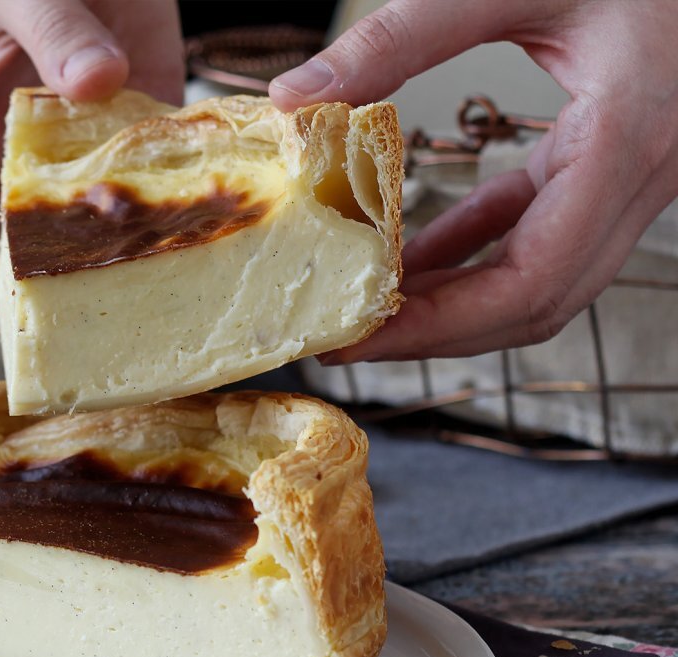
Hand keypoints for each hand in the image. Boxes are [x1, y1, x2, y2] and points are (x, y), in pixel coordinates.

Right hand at [0, 0, 183, 314]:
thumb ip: (53, 29)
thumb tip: (94, 81)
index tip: (31, 318)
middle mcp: (19, 171)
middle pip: (29, 266)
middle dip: (64, 297)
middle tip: (114, 321)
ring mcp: (78, 161)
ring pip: (92, 242)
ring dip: (125, 266)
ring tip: (166, 290)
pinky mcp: (133, 139)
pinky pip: (148, 193)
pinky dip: (172, 215)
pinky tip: (203, 232)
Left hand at [269, 0, 677, 361]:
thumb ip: (403, 35)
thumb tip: (298, 94)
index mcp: (623, 143)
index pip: (530, 285)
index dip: (439, 328)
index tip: (359, 340)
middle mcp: (640, 174)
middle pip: (534, 302)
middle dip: (436, 332)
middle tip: (347, 339)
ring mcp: (632, 172)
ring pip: (538, 276)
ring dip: (451, 298)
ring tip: (364, 305)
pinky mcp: (609, 157)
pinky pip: (538, 230)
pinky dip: (472, 251)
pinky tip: (408, 256)